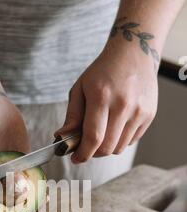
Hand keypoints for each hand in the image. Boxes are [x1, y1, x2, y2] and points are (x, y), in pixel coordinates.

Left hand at [55, 40, 157, 161]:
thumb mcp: (80, 88)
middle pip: (107, 148)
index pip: (93, 138)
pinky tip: (115, 126)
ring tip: (100, 134)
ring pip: (119, 148)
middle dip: (93, 154)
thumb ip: (72, 116)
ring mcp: (139, 111)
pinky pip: (131, 141)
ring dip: (106, 148)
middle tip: (85, 148)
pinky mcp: (149, 115)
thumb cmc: (103, 72)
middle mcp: (123, 105)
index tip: (75, 159)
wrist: (134, 53)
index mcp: (102, 96)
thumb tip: (62, 138)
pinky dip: (119, 140)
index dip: (83, 154)